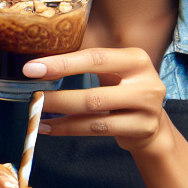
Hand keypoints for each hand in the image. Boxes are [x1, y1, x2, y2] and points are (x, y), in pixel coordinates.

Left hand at [24, 48, 177, 156]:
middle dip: (58, 95)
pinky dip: (69, 128)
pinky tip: (50, 127)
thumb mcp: (114, 71)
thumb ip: (87, 63)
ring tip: (37, 114)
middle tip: (33, 97)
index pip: (94, 58)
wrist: (154, 125)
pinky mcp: (142, 129)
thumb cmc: (125, 91)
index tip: (32, 69)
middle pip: (94, 90)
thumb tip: (42, 63)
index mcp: (136, 59)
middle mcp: (146, 82)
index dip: (62, 64)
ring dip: (61, 114)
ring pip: (94, 113)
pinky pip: (97, 129)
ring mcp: (147, 108)